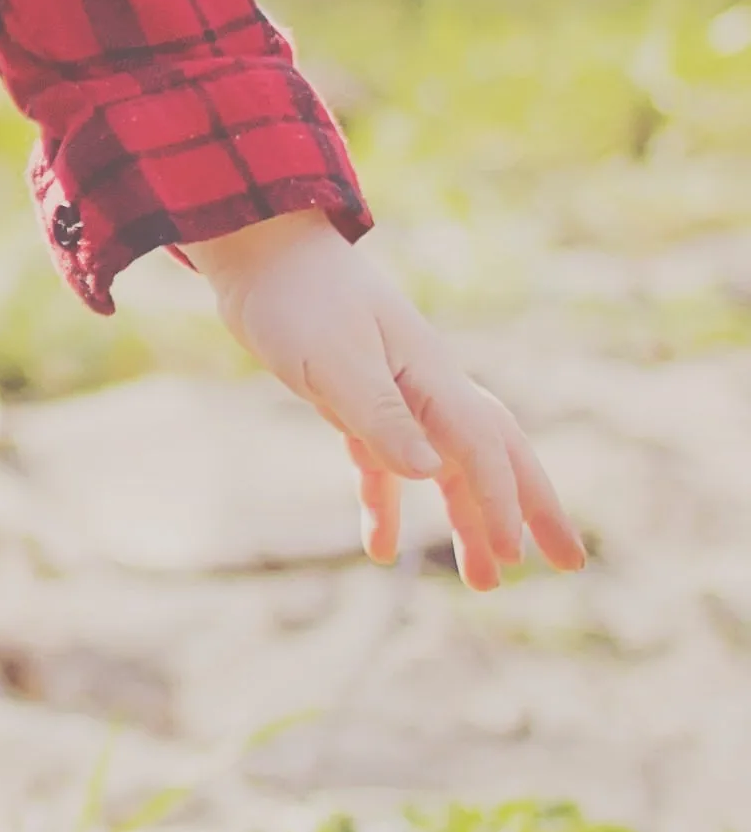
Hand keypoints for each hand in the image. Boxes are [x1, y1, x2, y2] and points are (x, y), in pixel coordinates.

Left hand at [186, 215, 582, 589]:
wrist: (261, 250)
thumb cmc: (299, 300)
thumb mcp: (335, 362)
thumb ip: (381, 416)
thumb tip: (432, 471)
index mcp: (432, 375)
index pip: (482, 447)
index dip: (501, 502)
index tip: (514, 555)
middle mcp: (427, 386)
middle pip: (496, 455)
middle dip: (533, 508)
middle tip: (570, 561)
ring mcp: (396, 394)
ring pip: (448, 467)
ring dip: (468, 521)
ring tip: (483, 582)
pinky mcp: (357, 400)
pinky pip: (386, 463)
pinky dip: (388, 504)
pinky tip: (381, 549)